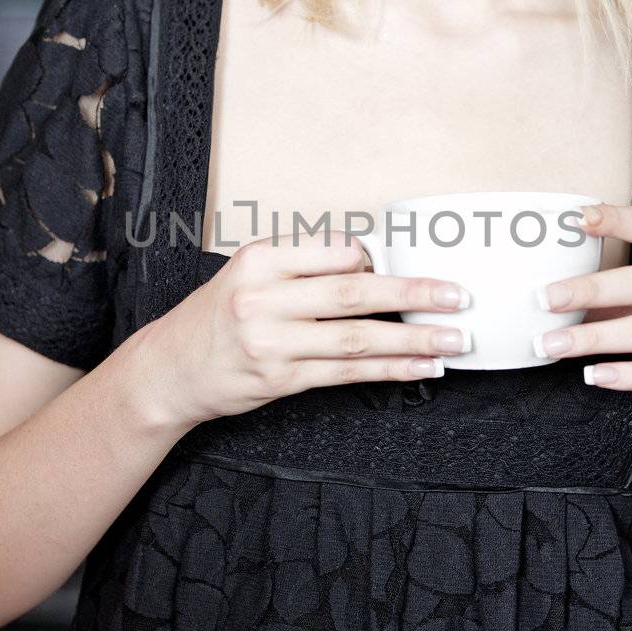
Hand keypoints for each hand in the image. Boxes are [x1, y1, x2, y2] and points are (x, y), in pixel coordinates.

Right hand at [141, 235, 471, 429]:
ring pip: (358, 339)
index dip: (377, 259)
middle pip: (355, 293)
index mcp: (261, 260)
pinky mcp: (281, 379)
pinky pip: (348, 374)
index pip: (335, 251)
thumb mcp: (250, 273)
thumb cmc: (220, 315)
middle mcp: (264, 299)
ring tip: (454, 338)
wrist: (171, 368)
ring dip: (413, 339)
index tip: (413, 262)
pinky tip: (423, 367)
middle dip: (415, 294)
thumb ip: (303, 265)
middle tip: (459, 296)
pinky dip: (391, 370)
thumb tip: (372, 260)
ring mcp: (272, 343)